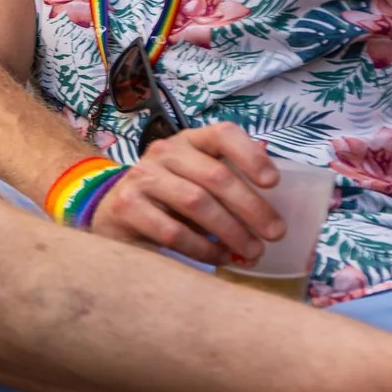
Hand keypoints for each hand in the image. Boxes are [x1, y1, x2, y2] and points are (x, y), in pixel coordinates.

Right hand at [85, 123, 281, 265]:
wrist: (113, 212)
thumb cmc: (169, 198)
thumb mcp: (196, 180)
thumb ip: (228, 184)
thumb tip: (278, 209)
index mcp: (189, 141)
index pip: (222, 134)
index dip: (251, 155)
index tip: (273, 183)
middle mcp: (164, 152)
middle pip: (215, 175)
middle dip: (252, 207)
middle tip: (275, 233)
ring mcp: (142, 177)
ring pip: (196, 202)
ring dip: (231, 231)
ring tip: (253, 252)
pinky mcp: (127, 207)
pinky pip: (173, 231)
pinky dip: (203, 248)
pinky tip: (220, 258)